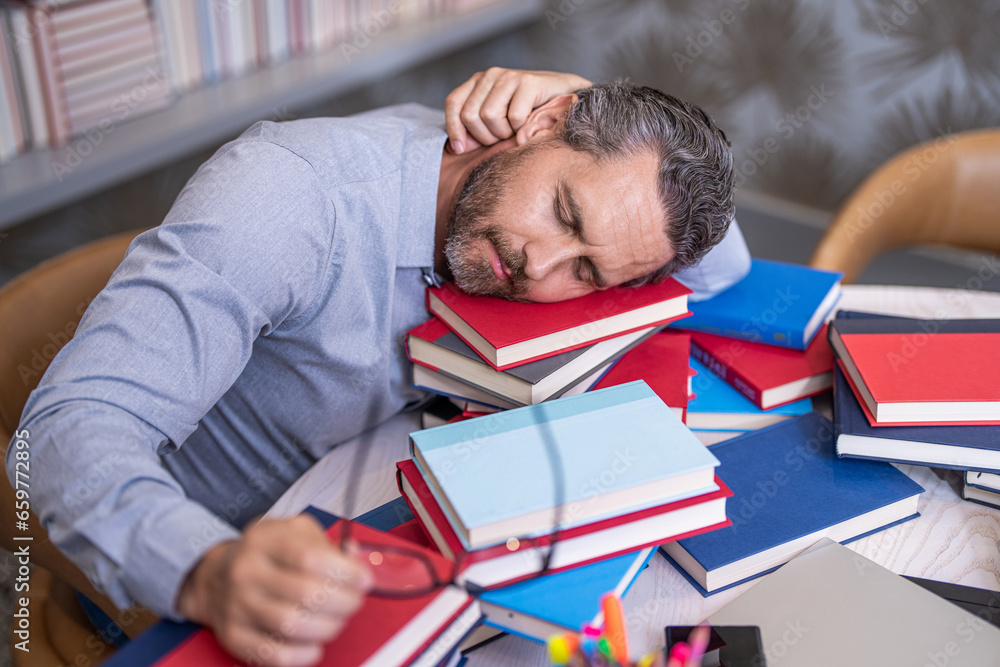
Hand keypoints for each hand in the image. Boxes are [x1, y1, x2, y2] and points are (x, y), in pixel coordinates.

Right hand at [177, 515, 371, 666]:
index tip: (364, 580)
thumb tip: (355, 559)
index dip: (345, 572)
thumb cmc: (266, 554)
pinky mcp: (234, 636)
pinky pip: (274, 655)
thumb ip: (327, 543)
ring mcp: (237, 605)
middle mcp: (246, 571)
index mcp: (264, 539)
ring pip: (292, 625)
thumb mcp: (293, 532)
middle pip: (306, 593)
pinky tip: (316, 644)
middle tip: (354, 602)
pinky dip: (304, 655)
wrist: (216, 576)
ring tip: (337, 620)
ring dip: (328, 627)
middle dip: (343, 602)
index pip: (310, 557)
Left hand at [445, 68, 590, 153]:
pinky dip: (521, 130)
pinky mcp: (529, 82)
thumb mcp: (498, 123)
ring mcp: (510, 76)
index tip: (462, 149)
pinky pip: (514, 117)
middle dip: (484, 136)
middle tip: (501, 138)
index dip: (454, 129)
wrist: (568, 99)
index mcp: (479, 82)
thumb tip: (456, 148)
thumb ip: (476, 131)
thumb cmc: (529, 115)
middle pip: (470, 116)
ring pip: (489, 116)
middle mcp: (491, 75)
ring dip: (503, 133)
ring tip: (515, 131)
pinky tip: (529, 125)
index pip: (453, 103)